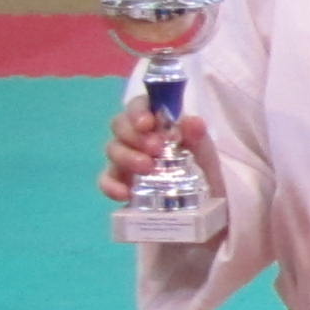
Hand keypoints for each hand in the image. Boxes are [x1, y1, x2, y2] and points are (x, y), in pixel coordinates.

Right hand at [101, 102, 221, 209]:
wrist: (203, 204)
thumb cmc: (201, 170)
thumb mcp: (204, 153)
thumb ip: (197, 136)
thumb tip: (193, 122)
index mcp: (156, 122)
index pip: (139, 105)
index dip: (138, 110)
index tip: (148, 123)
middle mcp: (135, 137)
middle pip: (120, 125)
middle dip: (135, 135)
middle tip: (155, 148)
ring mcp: (124, 159)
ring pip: (112, 149)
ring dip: (127, 156)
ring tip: (148, 168)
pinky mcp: (119, 183)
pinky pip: (106, 180)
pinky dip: (111, 185)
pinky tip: (126, 193)